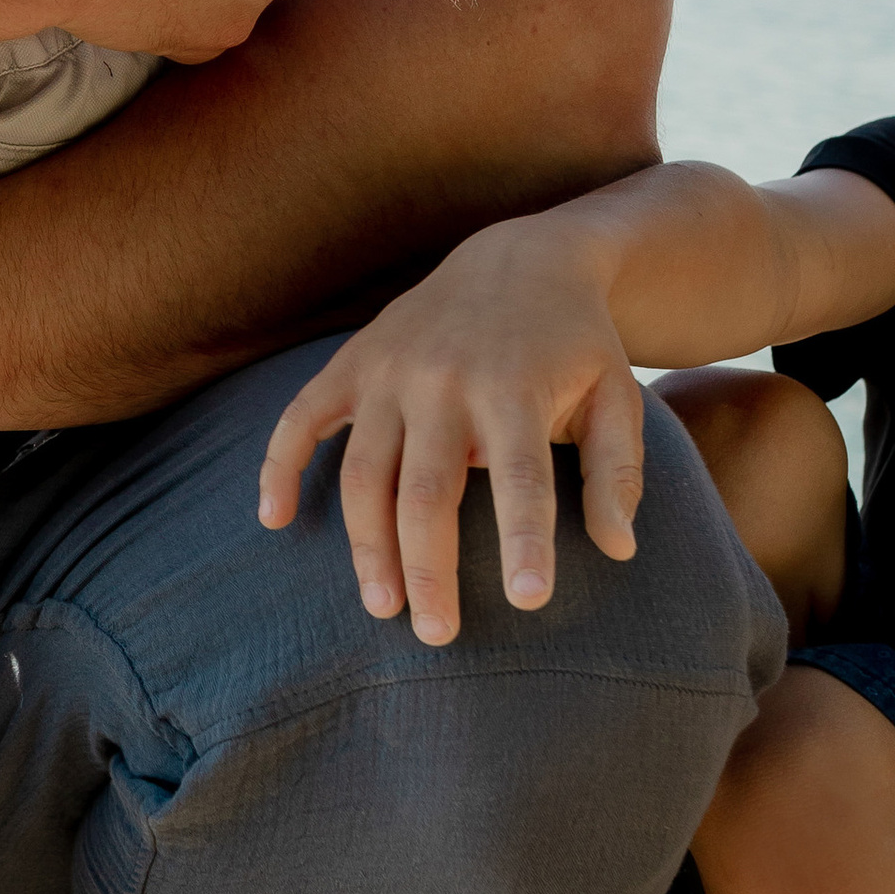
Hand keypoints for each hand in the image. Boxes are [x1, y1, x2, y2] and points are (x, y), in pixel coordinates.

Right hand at [257, 222, 647, 644]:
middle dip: (427, 568)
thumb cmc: (575, 347)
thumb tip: (620, 551)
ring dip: (366, 544)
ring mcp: (389, 369)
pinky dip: (280, 466)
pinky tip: (274, 519)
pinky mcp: (353, 363)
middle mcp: (444, 378)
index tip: (529, 601)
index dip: (523, 540)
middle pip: (426, 490)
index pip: (521, 478)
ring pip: (364, 471)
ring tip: (381, 606)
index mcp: (515, 387)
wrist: (520, 259)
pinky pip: (302, 418)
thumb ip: (617, 473)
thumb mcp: (618, 397)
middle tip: (434, 634)